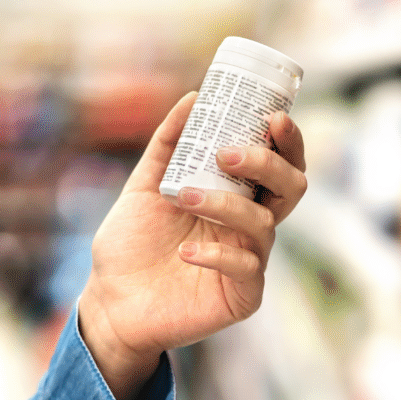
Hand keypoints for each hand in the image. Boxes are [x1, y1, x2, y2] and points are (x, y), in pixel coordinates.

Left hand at [77, 92, 307, 399]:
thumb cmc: (131, 246)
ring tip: (184, 197)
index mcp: (238, 198)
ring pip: (263, 224)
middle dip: (268, 165)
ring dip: (225, 205)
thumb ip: (168, 145)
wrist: (110, 302)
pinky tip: (185, 252)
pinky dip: (217, 254)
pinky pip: (246, 268)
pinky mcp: (242, 296)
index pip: (279, 164)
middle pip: (290, 189)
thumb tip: (193, 98)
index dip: (287, 141)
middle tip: (229, 153)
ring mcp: (250, 260)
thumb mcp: (144, 186)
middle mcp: (251, 226)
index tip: (273, 117)